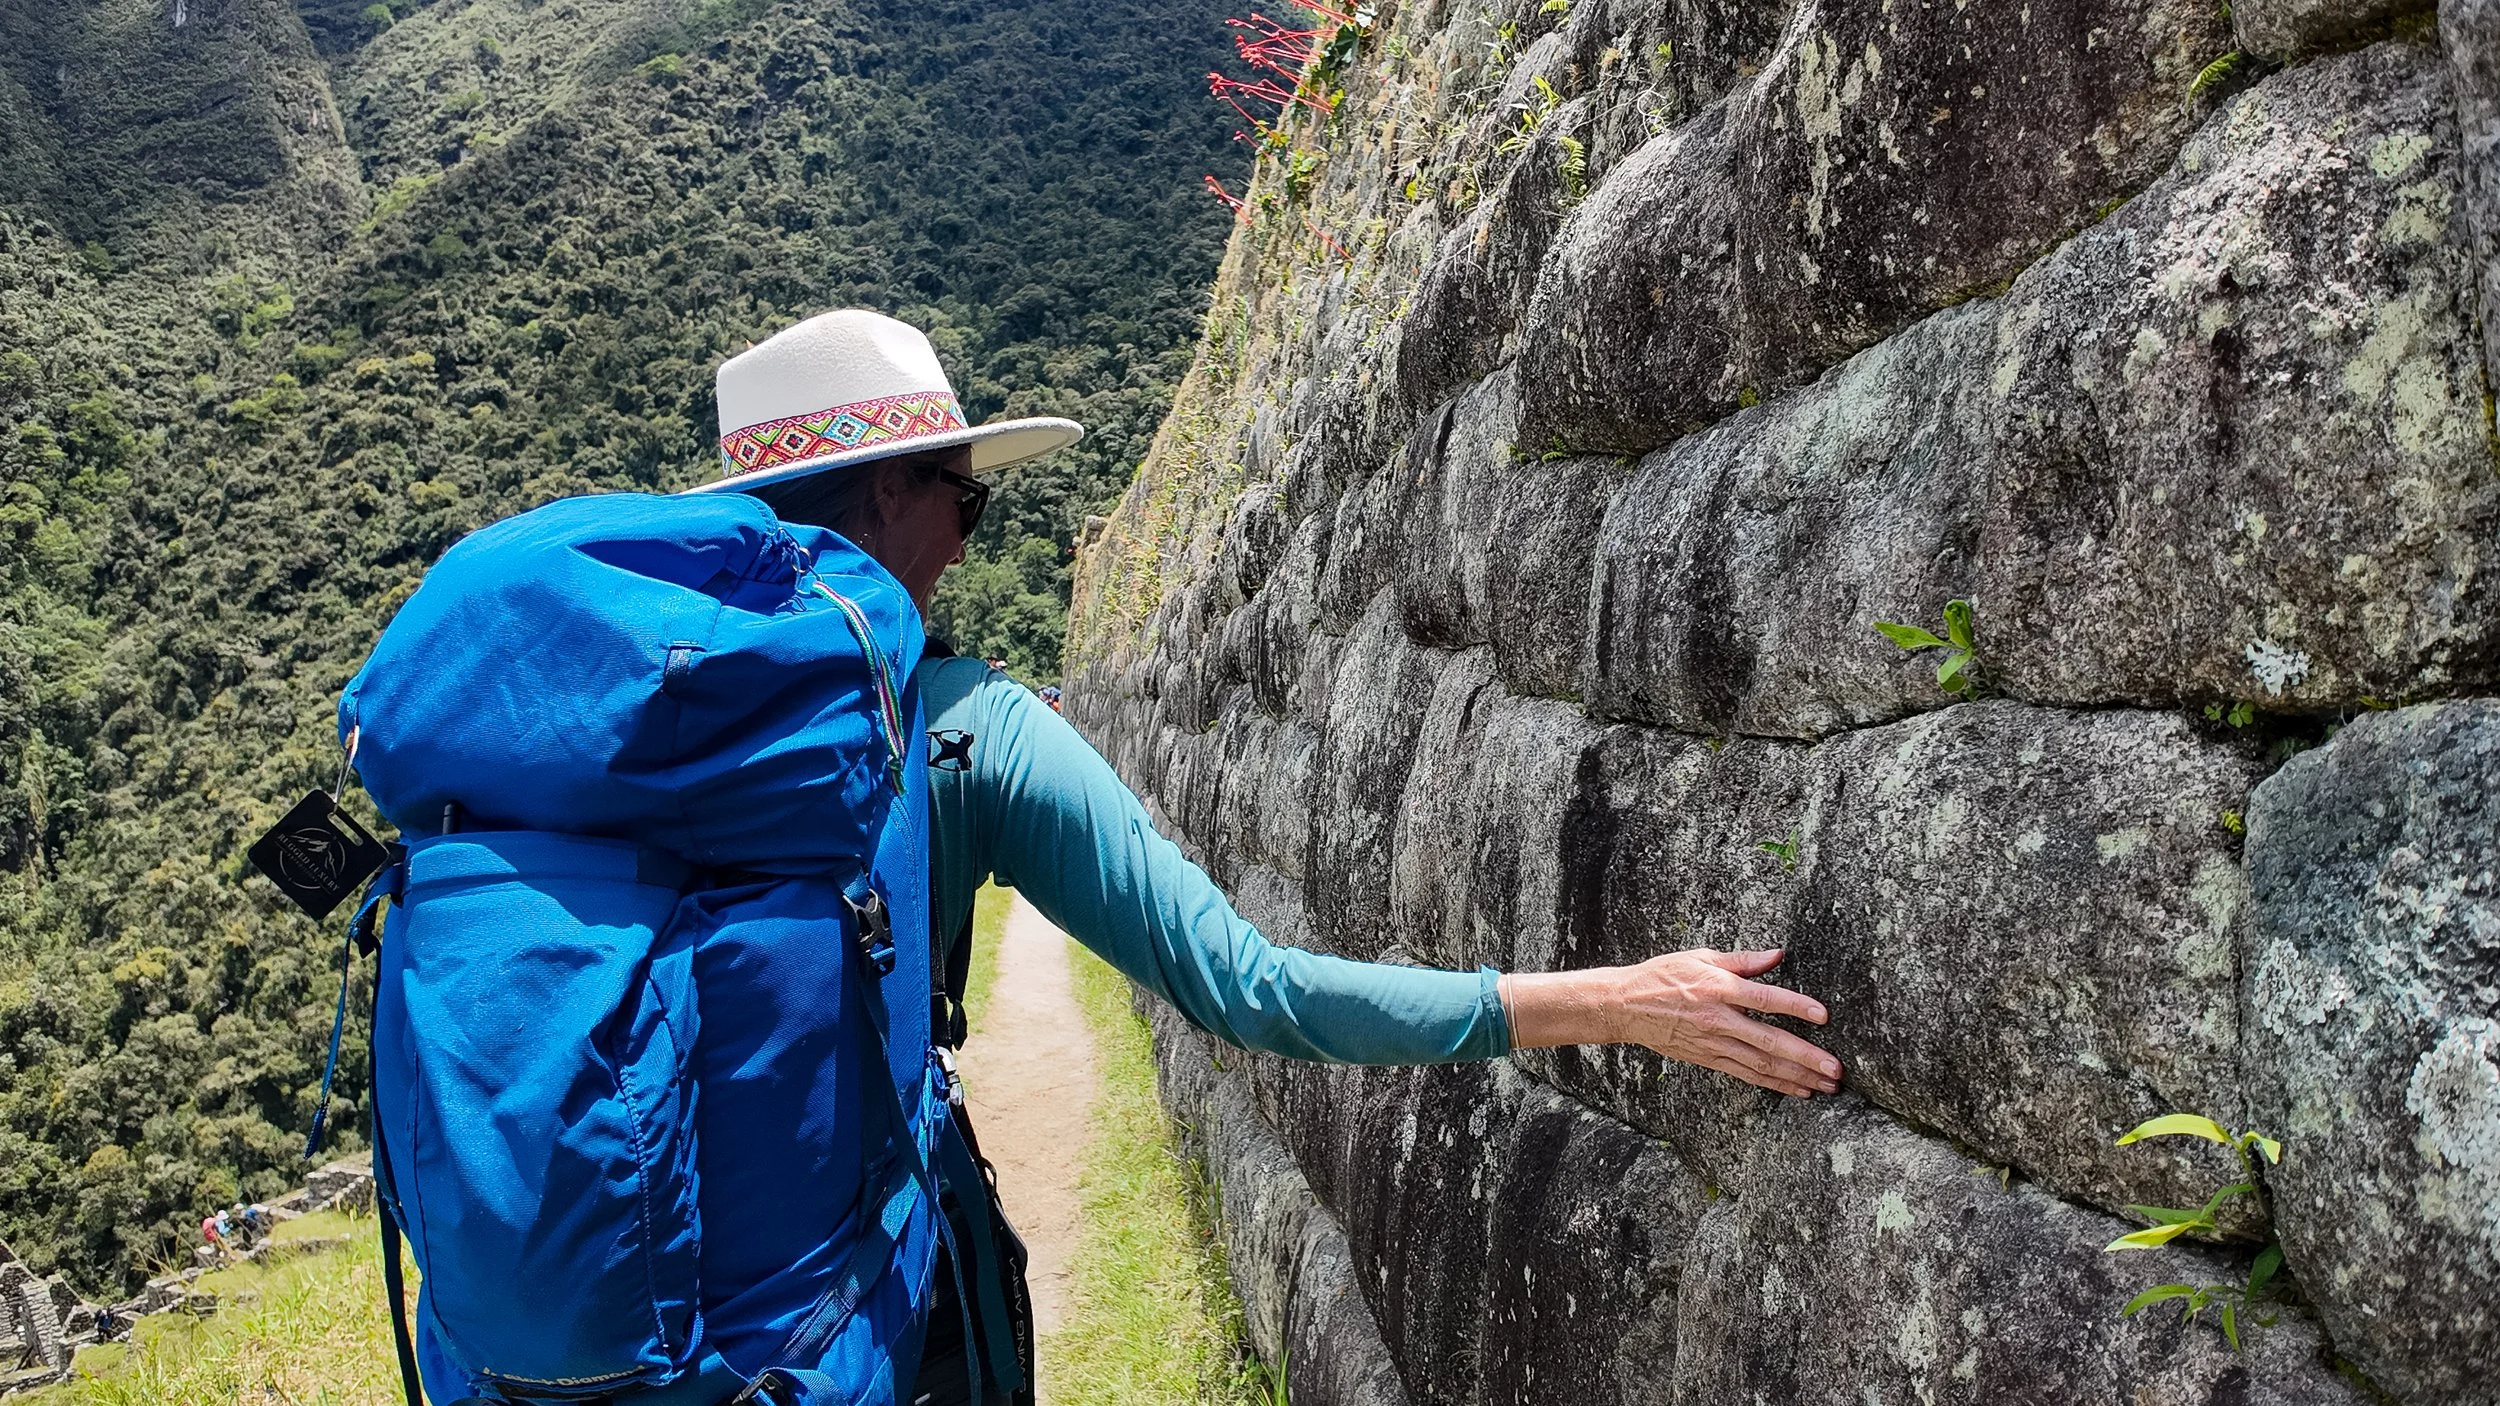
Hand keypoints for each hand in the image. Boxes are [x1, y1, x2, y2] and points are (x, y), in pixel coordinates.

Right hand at [1500, 948, 1841, 1097]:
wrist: (1625, 1007)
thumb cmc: (1663, 976)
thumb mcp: (1700, 957)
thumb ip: (1742, 960)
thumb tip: (1778, 953)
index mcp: (1718, 989)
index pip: (1764, 998)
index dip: (1796, 1007)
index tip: (1824, 1016)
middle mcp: (1718, 1020)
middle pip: (1769, 1042)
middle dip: (1806, 1057)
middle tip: (1836, 1070)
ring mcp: (1714, 1044)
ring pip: (1762, 1066)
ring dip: (1797, 1077)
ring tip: (1827, 1086)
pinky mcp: (1709, 1059)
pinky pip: (1747, 1076)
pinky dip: (1775, 1085)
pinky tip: (1799, 1090)